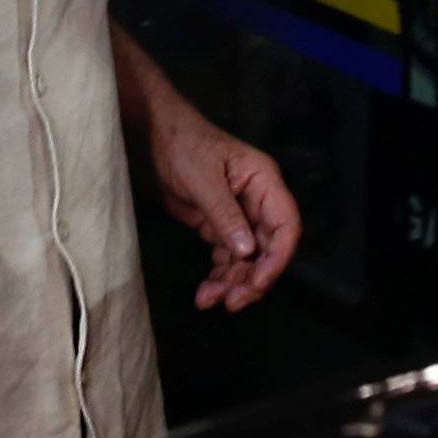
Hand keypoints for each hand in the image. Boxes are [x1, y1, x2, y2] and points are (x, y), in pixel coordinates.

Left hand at [151, 113, 300, 311]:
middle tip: (232, 302)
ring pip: (247, 259)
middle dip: (252, 278)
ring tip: (209, 300)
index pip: (286, 226)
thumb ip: (225, 215)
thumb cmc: (181, 144)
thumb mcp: (202, 179)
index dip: (277, 258)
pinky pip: (227, 257)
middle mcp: (257, 201)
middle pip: (268, 249)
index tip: (258, 283)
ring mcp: (238, 214)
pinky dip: (219, 276)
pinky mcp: (218, 225)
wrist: (151, 136)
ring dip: (233, 282)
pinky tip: (206, 292)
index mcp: (264, 182)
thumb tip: (247, 252)